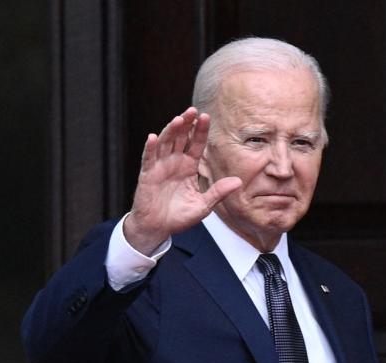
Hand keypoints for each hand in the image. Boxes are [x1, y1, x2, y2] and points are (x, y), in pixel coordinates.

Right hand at [123, 107, 242, 254]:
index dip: (200, 131)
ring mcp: (159, 167)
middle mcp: (174, 163)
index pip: (196, 145)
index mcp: (188, 167)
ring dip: (171, 130)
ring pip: (165, 143)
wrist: (158, 228)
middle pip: (180, 138)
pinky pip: (148, 159)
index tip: (206, 117)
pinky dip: (150, 148)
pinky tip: (153, 137)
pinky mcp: (147, 175)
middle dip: (187, 124)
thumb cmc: (179, 216)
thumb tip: (239, 182)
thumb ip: (218, 192)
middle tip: (194, 110)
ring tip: (179, 119)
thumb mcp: (204, 205)